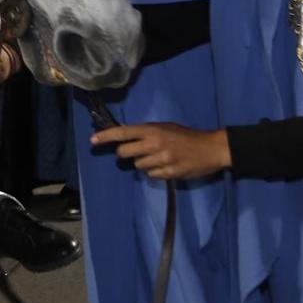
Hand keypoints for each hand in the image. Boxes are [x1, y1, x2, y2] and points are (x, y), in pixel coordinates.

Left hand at [90, 121, 231, 179]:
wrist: (210, 148)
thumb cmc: (186, 136)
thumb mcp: (165, 127)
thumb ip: (147, 132)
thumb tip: (126, 137)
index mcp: (153, 130)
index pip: (123, 132)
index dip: (106, 136)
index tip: (92, 140)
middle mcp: (154, 144)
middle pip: (124, 153)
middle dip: (125, 153)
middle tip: (134, 152)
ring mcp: (162, 160)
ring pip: (138, 166)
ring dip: (143, 163)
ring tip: (157, 158)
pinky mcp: (169, 173)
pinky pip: (151, 175)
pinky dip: (155, 172)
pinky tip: (166, 166)